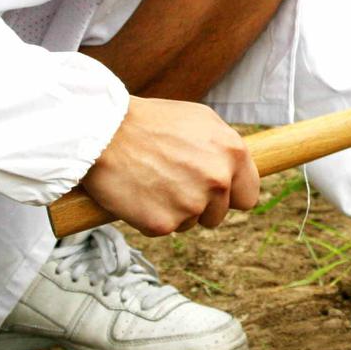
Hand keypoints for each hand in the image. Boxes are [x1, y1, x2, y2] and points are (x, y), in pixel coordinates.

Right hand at [80, 96, 260, 235]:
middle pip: (219, 214)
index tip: (213, 193)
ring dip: (174, 210)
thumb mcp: (199, 120)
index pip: (249, 196)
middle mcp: (218, 179)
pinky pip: (163, 229)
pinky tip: (137, 193)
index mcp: (233, 152)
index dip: (230, 196)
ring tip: (152, 181)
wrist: (101, 131)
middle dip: (199, 204)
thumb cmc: (148, 122)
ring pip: (191, 223)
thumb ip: (224, 148)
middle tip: (171, 181)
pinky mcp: (163, 223)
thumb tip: (237, 170)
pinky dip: (150, 217)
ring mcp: (192, 204)